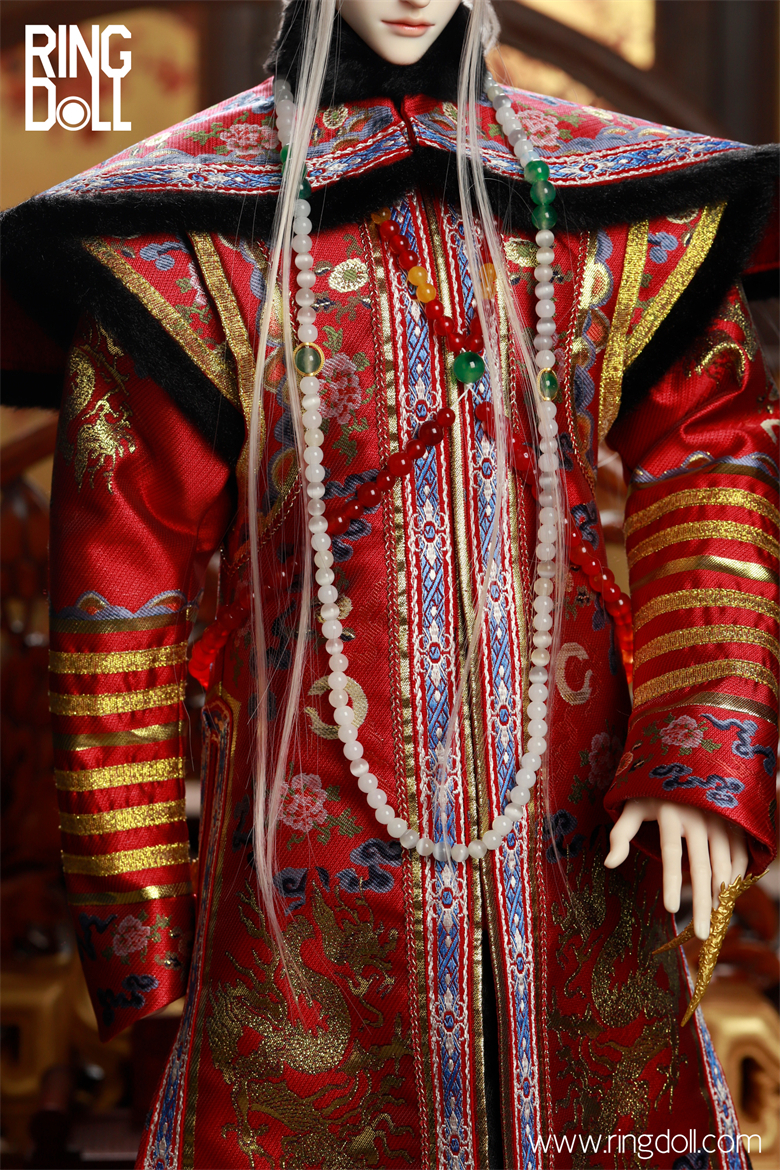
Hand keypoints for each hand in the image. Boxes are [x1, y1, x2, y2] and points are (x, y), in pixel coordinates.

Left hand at [604, 798, 747, 939]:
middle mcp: (698, 816)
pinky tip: (728, 895)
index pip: (671, 853)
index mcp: (670, 813)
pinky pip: (739, 854)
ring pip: (725, 863)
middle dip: (702, 903)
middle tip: (702, 933)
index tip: (670, 910)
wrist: (683, 765)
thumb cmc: (652, 790)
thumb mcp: (632, 806)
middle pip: (702, 866)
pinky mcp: (732, 822)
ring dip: (721, 893)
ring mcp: (719, 819)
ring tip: (714, 919)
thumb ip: (621, 834)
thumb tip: (609, 864)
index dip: (670, 882)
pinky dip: (736, 877)